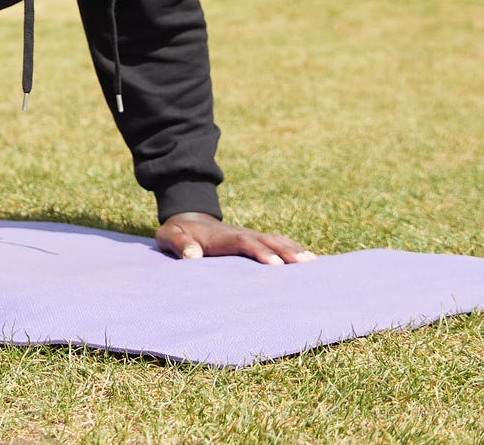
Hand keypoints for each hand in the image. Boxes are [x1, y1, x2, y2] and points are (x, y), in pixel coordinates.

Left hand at [156, 212, 315, 264]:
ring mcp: (249, 235)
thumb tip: (193, 255)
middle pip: (266, 240)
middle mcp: (240, 233)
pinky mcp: (253, 240)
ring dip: (293, 249)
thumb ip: (179, 244)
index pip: (244, 243)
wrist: (186, 219)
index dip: (260, 252)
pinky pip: (276, 241)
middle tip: (306, 263)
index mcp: (222, 236)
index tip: (276, 265)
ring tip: (313, 262)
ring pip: (275, 239)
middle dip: (286, 251)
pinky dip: (292, 247)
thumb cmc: (177, 233)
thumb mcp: (169, 237)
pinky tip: (307, 258)